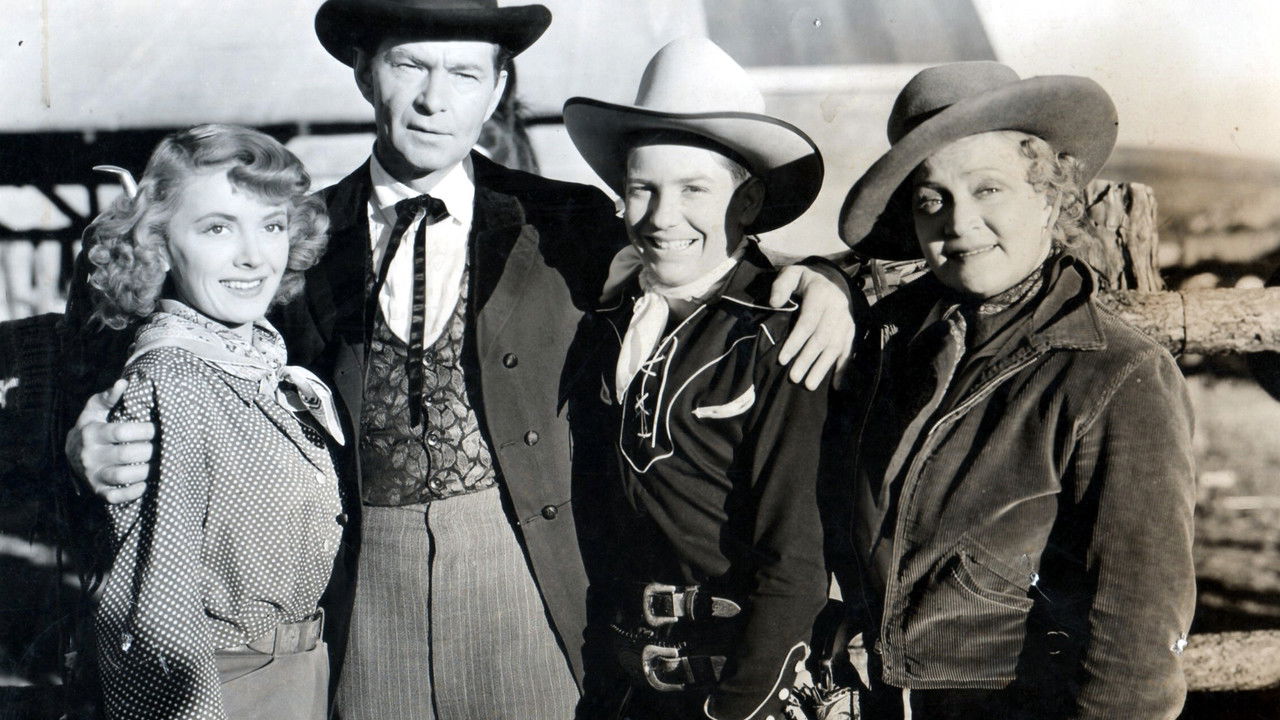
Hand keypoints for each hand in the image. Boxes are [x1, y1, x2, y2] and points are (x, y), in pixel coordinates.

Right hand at [66, 379, 155, 503]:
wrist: (72, 454)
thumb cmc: (92, 426)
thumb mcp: (95, 409)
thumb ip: (109, 397)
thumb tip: (124, 382)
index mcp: (91, 433)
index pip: (122, 431)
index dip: (145, 430)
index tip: (161, 428)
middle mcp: (89, 455)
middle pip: (126, 454)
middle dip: (151, 450)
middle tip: (168, 446)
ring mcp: (93, 475)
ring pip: (122, 476)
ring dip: (147, 471)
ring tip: (162, 463)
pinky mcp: (98, 491)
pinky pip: (116, 497)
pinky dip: (133, 492)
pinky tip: (146, 483)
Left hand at [769, 264, 855, 389]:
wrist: (830, 279)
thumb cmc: (804, 281)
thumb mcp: (790, 275)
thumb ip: (781, 286)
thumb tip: (774, 302)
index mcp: (821, 293)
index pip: (808, 321)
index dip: (796, 341)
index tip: (782, 359)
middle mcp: (837, 307)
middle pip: (823, 337)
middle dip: (808, 359)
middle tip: (793, 378)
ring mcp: (846, 319)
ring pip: (836, 346)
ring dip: (823, 367)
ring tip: (809, 386)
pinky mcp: (851, 330)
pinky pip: (848, 350)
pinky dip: (843, 368)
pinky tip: (836, 385)